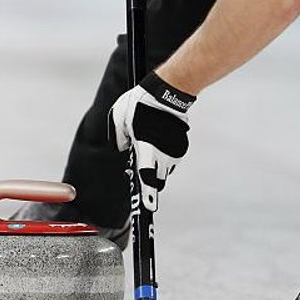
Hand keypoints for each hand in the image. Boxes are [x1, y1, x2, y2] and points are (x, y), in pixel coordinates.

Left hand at [108, 71, 194, 211]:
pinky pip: (171, 158)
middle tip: (141, 163)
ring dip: (156, 164)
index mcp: (146, 148)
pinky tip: (158, 137)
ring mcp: (174, 151)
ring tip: (149, 141)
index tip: (148, 207)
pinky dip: (164, 154)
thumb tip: (123, 149)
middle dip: (149, 178)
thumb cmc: (140, 104)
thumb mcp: (119, 117)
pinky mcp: (181, 146)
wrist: (168, 91)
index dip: (147, 194)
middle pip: (157, 178)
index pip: (146, 177)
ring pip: (165, 168)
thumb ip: (118, 137)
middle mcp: (163, 153)